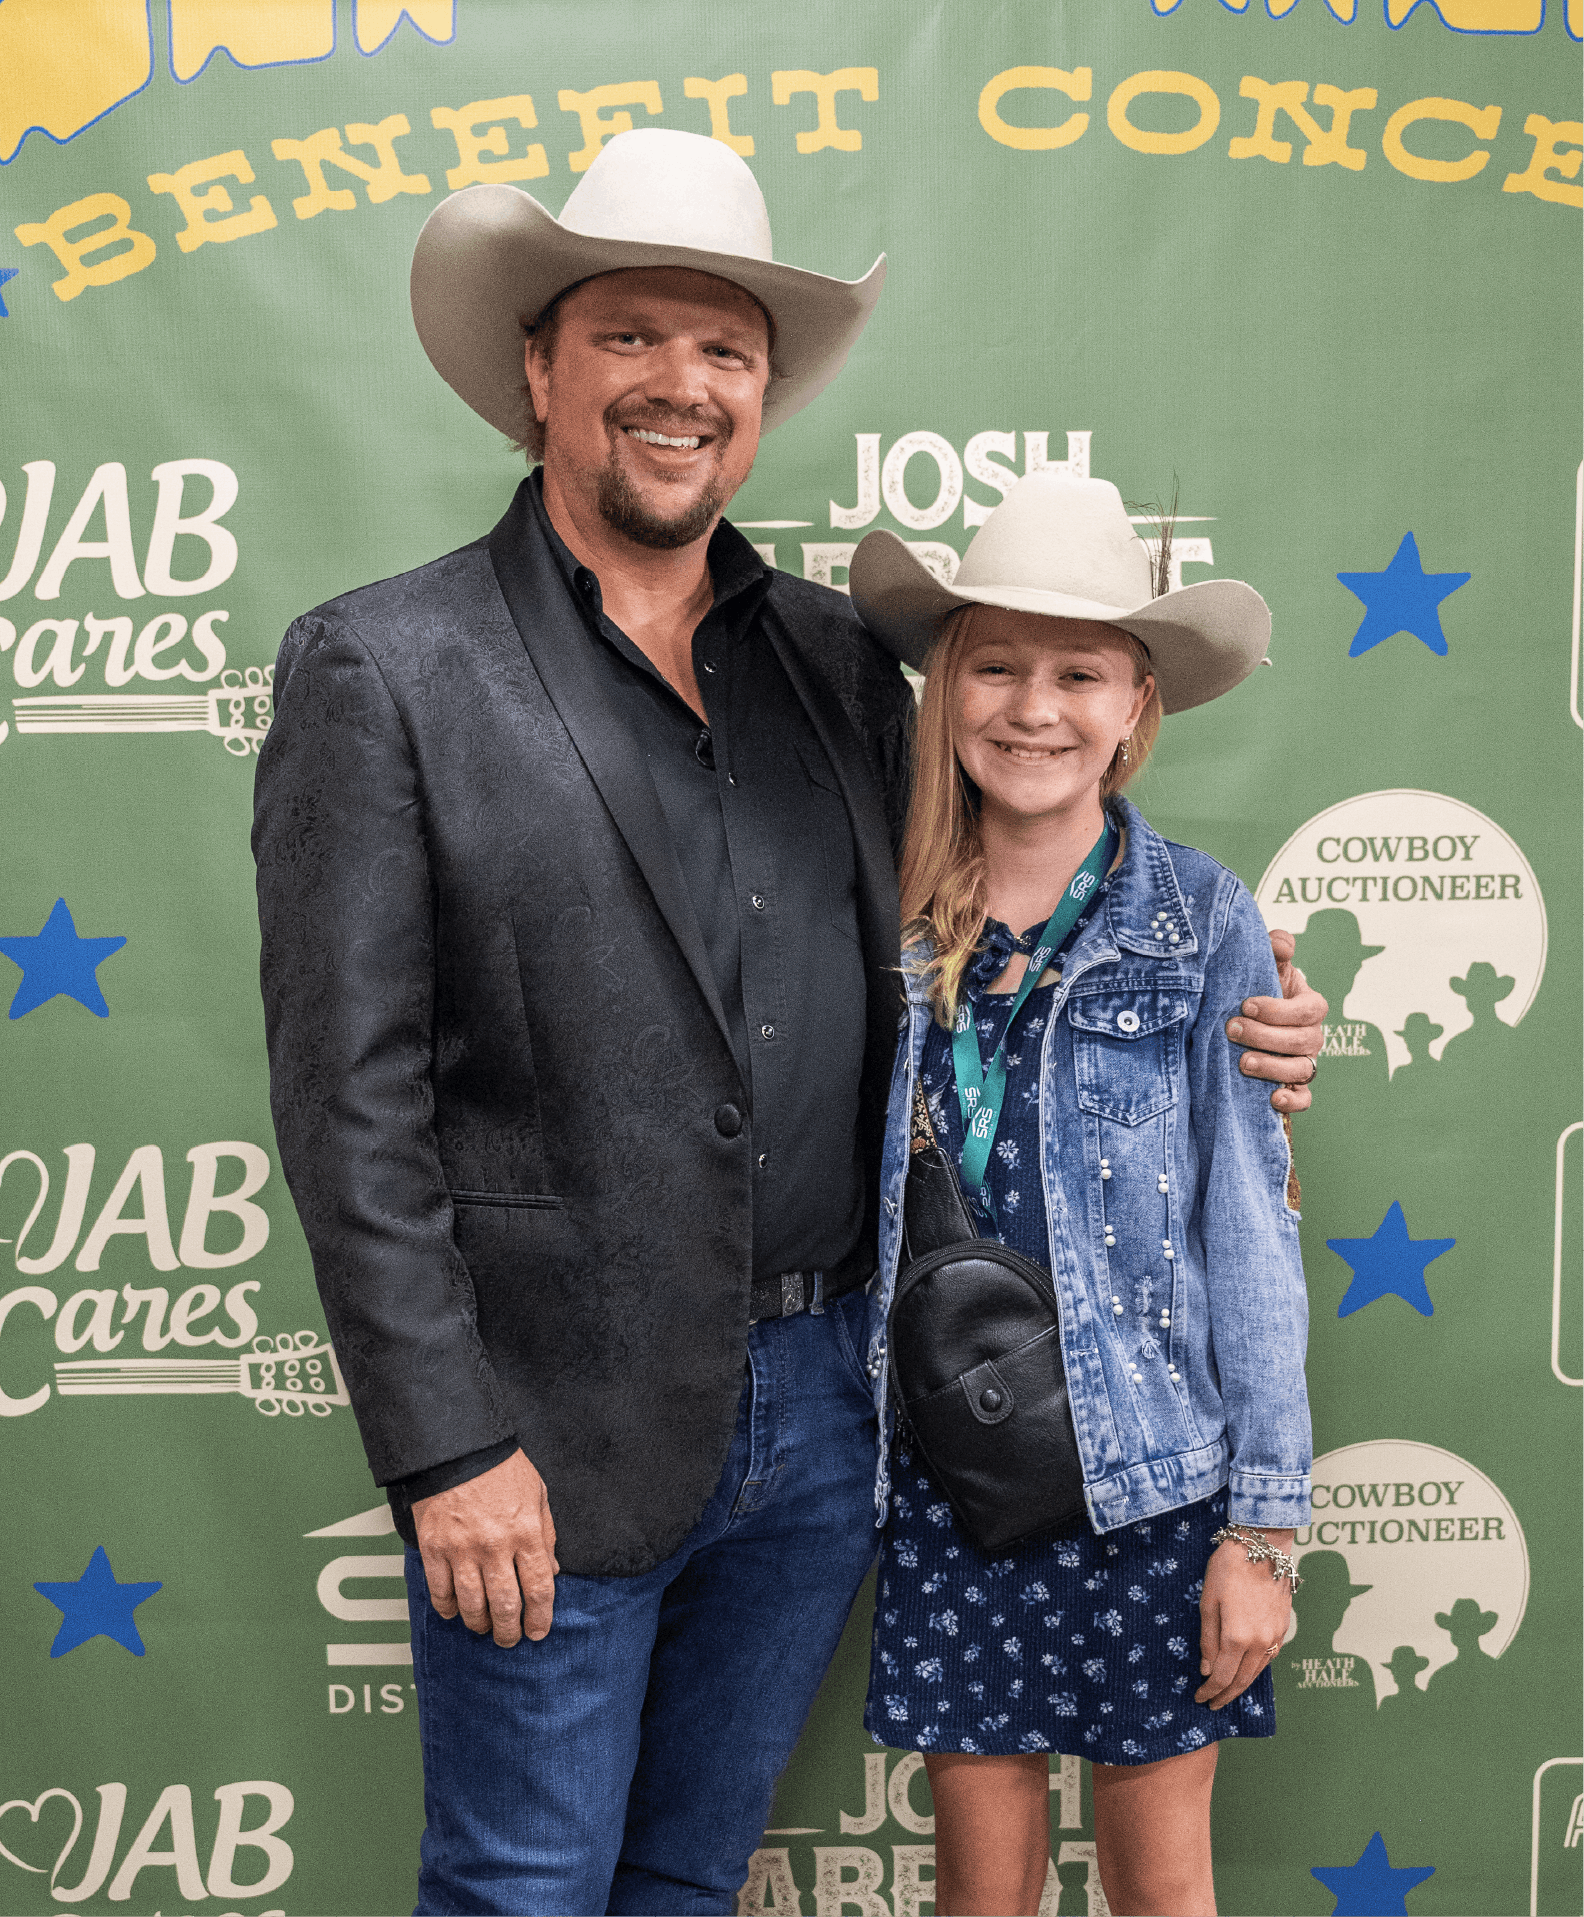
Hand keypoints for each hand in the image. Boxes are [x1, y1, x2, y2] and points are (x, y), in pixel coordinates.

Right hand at [413, 1449, 558, 1647]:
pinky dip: (448, 1608)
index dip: (540, 1617)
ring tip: (485, 1628)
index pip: (539, 1588)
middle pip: (506, 1605)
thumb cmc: (501, 1468)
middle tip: (509, 1639)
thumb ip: (546, 1534)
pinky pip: (441, 1591)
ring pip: (472, 1605)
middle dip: (510, 1631)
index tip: (538, 1631)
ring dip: (480, 1624)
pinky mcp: (435, 1548)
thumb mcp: (538, 1494)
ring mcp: (462, 1549)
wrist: (458, 1447)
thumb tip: (551, 1572)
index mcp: (526, 1532)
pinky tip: (454, 1612)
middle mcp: (495, 1545)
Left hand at [1196, 1531, 1293, 1708]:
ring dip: (1241, 1686)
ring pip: (1258, 1672)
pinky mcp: (1283, 1629)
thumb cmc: (1228, 1569)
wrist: (1262, 1546)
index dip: (1210, 1691)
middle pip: (1242, 1680)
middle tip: (1212, 1703)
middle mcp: (1260, 1643)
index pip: (1222, 1676)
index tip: (1199, 1698)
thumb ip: (1208, 1639)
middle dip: (1225, 1695)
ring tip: (1227, 1692)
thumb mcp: (1208, 1602)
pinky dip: (1256, 1670)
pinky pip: (1268, 1658)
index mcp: (1238, 1637)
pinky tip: (1246, 1671)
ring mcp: (1275, 1637)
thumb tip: (1206, 1669)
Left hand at [1226, 930, 1326, 1112]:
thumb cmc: (1258, 990)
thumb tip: (1282, 944)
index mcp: (1310, 1006)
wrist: (1243, 1018)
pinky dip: (1292, 1101)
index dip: (1279, 1010)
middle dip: (1266, 1037)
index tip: (1246, 1006)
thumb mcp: (1265, 966)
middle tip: (1231, 1030)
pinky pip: (1304, 1098)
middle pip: (1302, 1041)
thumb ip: (1275, 949)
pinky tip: (1272, 1098)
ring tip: (1242, 1063)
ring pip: (1302, 1070)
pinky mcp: (1294, 1086)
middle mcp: (1311, 1036)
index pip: (1308, 1010)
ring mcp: (1304, 1062)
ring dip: (1273, 1067)